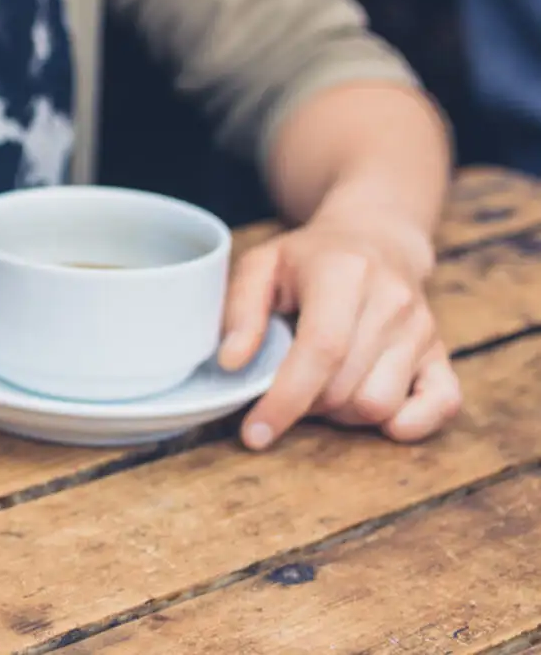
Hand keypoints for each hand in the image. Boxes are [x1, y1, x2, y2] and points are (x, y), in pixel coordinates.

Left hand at [219, 215, 461, 450]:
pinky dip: (408, 424)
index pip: (322, 350)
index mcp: (346, 274)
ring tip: (324, 386)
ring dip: (342, 414)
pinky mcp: (441, 352)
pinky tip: (376, 416)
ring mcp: (423, 329)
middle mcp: (392, 302)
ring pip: (379, 405)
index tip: (255, 434)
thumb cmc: (310, 258)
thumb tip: (232, 363)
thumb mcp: (261, 265)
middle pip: (345, 388)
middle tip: (288, 384)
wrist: (377, 238)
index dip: (286, 399)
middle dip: (305, 404)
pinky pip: (442, 405)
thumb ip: (240, 311)